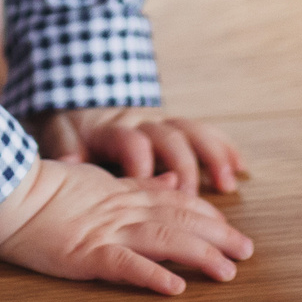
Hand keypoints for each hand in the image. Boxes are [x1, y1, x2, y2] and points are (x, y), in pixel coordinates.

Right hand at [0, 159, 253, 297]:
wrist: (6, 194)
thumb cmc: (42, 187)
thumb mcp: (93, 179)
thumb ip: (131, 184)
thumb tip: (167, 184)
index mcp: (122, 192)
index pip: (175, 200)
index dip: (207, 213)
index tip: (230, 227)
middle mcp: (122, 209)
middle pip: (180, 220)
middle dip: (218, 235)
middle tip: (247, 251)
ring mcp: (106, 231)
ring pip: (164, 239)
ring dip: (200, 255)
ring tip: (227, 271)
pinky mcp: (87, 253)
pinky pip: (125, 266)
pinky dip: (152, 275)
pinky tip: (175, 287)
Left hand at [36, 107, 250, 195]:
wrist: (81, 100)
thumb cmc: (71, 129)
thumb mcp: (60, 135)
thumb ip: (67, 148)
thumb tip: (71, 163)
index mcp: (113, 128)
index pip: (131, 142)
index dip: (142, 164)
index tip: (151, 190)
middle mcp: (142, 122)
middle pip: (170, 140)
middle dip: (186, 169)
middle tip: (196, 201)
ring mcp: (162, 123)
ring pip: (192, 135)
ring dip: (213, 159)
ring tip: (228, 186)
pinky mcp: (175, 127)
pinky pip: (203, 133)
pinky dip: (224, 148)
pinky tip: (241, 168)